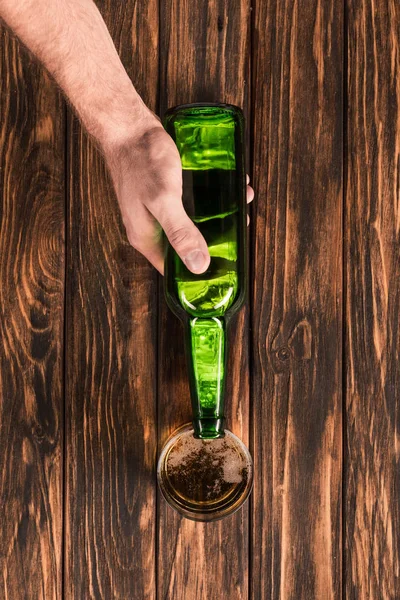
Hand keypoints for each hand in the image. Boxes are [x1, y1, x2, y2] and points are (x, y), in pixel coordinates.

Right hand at [104, 111, 253, 274]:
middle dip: (213, 241)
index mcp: (146, 238)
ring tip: (240, 205)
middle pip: (185, 246)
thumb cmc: (141, 160)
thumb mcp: (164, 199)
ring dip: (216, 217)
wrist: (127, 125)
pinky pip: (190, 203)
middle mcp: (151, 228)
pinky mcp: (165, 192)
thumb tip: (199, 266)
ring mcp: (157, 209)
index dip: (198, 272)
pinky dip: (209, 199)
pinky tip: (228, 187)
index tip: (225, 268)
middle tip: (240, 231)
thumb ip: (181, 232)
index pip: (174, 270)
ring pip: (191, 223)